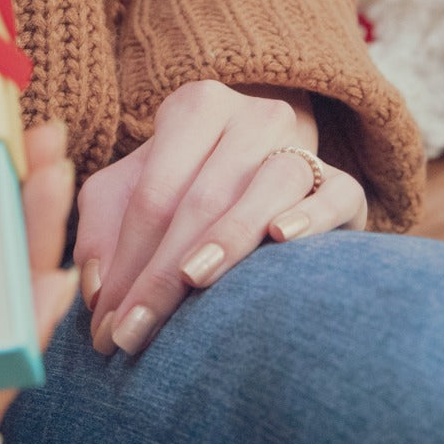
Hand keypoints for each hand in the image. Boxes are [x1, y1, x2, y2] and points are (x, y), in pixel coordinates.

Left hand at [74, 80, 367, 356]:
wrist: (260, 154)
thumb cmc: (180, 179)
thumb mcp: (127, 188)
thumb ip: (101, 231)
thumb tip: (99, 292)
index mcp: (194, 108)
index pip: (153, 193)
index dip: (127, 261)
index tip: (106, 324)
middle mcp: (249, 118)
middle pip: (202, 198)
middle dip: (163, 274)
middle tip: (134, 334)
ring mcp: (300, 144)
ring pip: (266, 189)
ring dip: (227, 240)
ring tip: (191, 282)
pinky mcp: (344, 180)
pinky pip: (336, 193)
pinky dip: (310, 217)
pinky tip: (280, 239)